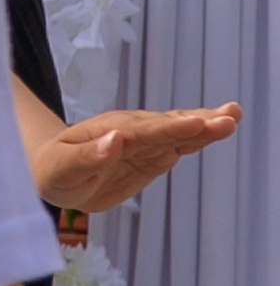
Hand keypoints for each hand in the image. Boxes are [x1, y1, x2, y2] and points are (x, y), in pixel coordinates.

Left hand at [33, 97, 240, 213]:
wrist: (53, 170)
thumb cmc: (52, 169)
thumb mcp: (61, 169)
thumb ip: (88, 157)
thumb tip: (116, 141)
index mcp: (111, 133)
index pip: (146, 132)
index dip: (171, 130)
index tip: (197, 124)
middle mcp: (133, 132)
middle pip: (169, 128)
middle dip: (198, 123)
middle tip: (231, 115)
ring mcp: (145, 142)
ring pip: (178, 134)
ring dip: (205, 126)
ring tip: (233, 116)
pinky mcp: (151, 155)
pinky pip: (177, 146)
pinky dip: (198, 138)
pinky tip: (218, 129)